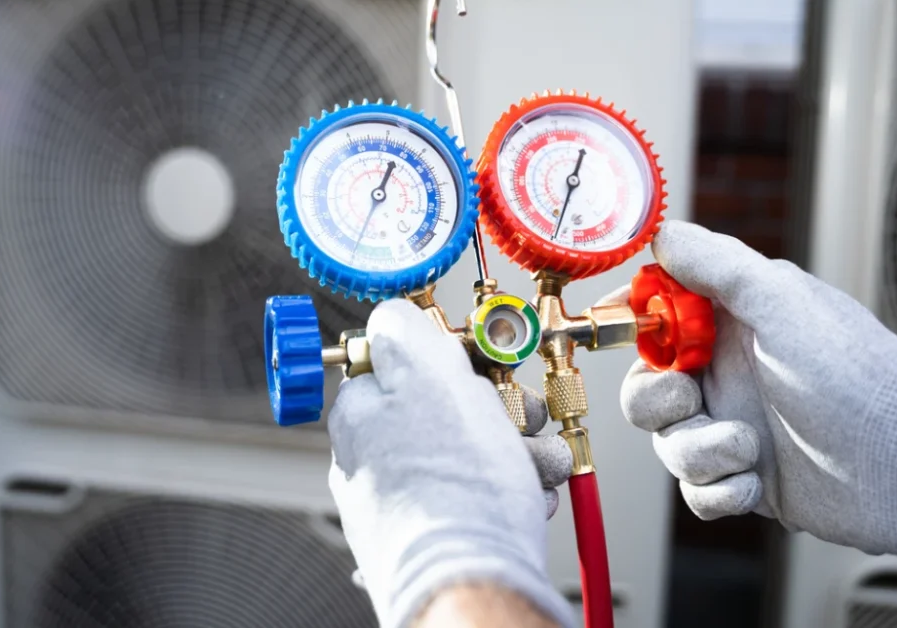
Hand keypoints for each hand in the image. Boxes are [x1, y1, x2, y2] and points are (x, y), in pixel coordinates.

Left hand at [328, 299, 575, 627]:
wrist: (474, 583)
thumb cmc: (452, 489)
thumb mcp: (428, 374)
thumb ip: (404, 331)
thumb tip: (391, 314)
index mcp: (360, 416)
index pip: (401, 363)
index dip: (450, 357)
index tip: (480, 364)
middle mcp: (372, 462)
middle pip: (444, 409)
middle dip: (498, 408)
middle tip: (524, 418)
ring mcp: (403, 503)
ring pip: (469, 454)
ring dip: (514, 450)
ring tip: (535, 466)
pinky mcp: (435, 537)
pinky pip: (477, 498)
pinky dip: (509, 492)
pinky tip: (526, 497)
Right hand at [612, 220, 896, 578]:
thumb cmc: (858, 377)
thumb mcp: (782, 302)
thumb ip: (718, 265)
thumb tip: (666, 233)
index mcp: (734, 326)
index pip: (660, 312)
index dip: (630, 318)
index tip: (611, 324)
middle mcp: (731, 376)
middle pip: (646, 386)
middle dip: (654, 397)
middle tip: (687, 397)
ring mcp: (736, 429)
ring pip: (668, 443)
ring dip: (700, 450)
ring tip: (747, 447)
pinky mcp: (747, 480)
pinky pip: (698, 492)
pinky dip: (722, 490)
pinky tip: (759, 481)